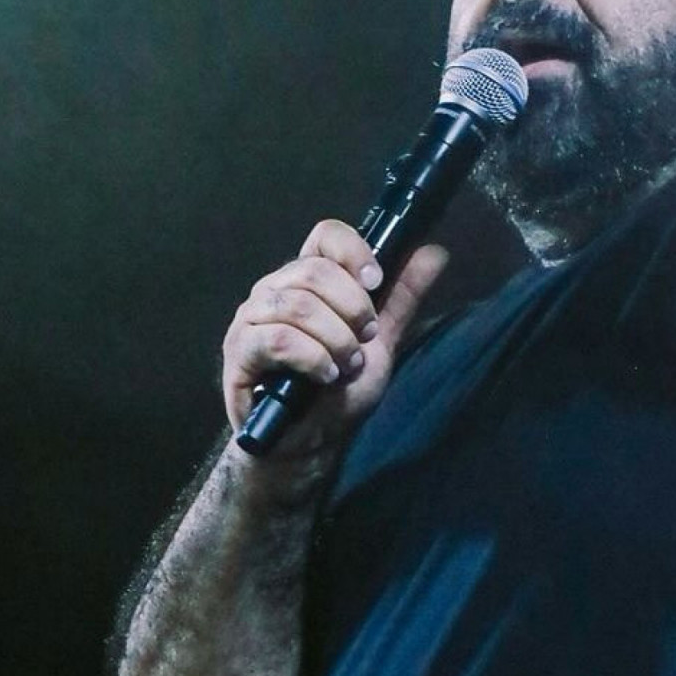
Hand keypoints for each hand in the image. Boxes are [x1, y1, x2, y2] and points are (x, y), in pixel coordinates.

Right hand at [221, 222, 449, 460]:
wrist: (310, 441)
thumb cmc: (339, 388)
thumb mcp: (380, 340)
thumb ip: (403, 296)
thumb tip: (435, 252)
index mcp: (308, 278)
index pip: (326, 235)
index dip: (355, 252)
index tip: (375, 283)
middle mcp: (275, 288)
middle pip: (315, 270)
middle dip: (352, 308)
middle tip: (364, 340)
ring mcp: (252, 317)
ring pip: (299, 305)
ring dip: (335, 339)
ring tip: (347, 365)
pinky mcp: (239, 350)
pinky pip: (276, 339)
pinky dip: (312, 358)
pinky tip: (326, 375)